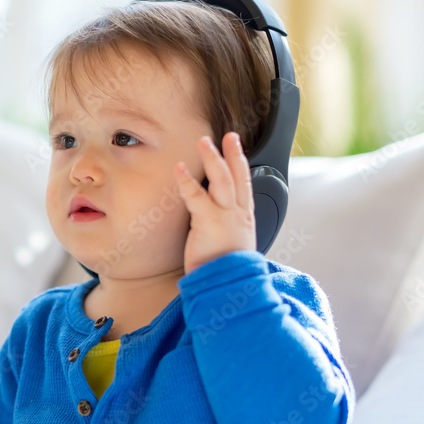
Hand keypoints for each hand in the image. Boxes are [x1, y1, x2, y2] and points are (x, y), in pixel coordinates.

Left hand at [174, 132, 256, 275]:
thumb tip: (218, 229)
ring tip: (203, 141)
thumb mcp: (231, 247)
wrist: (228, 287)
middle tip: (227, 136)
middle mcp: (238, 214)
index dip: (241, 164)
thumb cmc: (227, 272)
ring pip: (222, 180)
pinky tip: (178, 168)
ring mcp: (226, 216)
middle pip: (237, 176)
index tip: (236, 147)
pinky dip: (186, 181)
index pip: (245, 185)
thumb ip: (226, 233)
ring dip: (212, 158)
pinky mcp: (209, 222)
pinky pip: (196, 196)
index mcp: (244, 219)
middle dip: (232, 154)